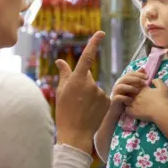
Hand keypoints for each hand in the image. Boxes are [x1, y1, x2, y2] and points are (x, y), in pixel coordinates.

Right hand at [54, 31, 109, 153]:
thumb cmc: (64, 112)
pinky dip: (97, 103)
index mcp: (77, 80)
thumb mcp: (61, 92)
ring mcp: (100, 93)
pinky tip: (91, 112)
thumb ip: (64, 74)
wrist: (75, 134)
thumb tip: (60, 61)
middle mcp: (90, 84)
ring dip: (89, 95)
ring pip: (95, 88)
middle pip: (87, 77)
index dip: (94, 43)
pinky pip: (102, 97)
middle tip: (75, 99)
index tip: (101, 33)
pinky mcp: (108, 101)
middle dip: (82, 84)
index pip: (87, 57)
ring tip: (82, 108)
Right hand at [110, 68, 147, 114]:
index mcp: (123, 80)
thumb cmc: (127, 97)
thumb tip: (143, 69)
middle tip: (144, 83)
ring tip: (138, 91)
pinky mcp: (114, 99)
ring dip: (130, 88)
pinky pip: (118, 97)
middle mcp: (118, 84)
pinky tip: (131, 100)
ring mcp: (115, 92)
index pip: (130, 74)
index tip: (147, 77)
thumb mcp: (133, 86)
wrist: (118, 109)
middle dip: (135, 79)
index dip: (139, 74)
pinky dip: (125, 98)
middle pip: (125, 78)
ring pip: (120, 86)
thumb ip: (137, 78)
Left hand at [125, 79, 167, 121]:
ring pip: (126, 100)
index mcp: (142, 89)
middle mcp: (136, 95)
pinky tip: (132, 110)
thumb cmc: (162, 99)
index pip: (135, 85)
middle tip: (134, 96)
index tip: (139, 90)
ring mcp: (133, 103)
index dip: (136, 87)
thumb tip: (152, 80)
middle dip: (130, 93)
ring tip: (132, 103)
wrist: (161, 111)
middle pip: (129, 92)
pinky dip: (128, 109)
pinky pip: (126, 109)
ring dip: (128, 101)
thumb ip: (157, 81)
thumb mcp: (162, 87)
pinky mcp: (133, 111)